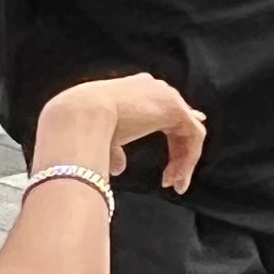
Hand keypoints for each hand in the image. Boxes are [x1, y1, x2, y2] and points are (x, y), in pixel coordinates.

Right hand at [35, 75, 205, 193]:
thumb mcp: (100, 139)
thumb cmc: (82, 127)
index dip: (175, 133)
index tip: (180, 155)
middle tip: (171, 182)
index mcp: (135, 90)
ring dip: (183, 161)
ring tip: (172, 184)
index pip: (165, 109)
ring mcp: (166, 95)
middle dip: (179, 154)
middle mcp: (153, 89)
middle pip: (179, 122)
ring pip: (188, 132)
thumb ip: (115, 150)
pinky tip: (176, 177)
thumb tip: (119, 167)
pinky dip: (187, 158)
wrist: (79, 116)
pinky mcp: (175, 108)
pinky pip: (194, 136)